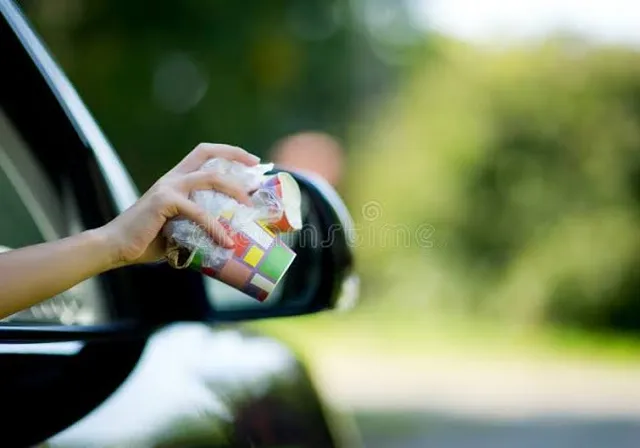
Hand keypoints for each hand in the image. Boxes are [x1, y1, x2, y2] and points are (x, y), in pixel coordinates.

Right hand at [98, 143, 259, 266]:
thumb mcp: (177, 228)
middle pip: (208, 155)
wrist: (115, 247)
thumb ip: (197, 225)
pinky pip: (199, 212)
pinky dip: (216, 227)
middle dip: (236, 159)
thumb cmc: (145, 240)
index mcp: (175, 180)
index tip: (252, 161)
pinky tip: (226, 242)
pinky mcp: (164, 203)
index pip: (203, 153)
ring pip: (209, 178)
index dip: (228, 152)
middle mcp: (172, 178)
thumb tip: (225, 238)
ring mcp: (168, 188)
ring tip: (249, 209)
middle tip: (257, 177)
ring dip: (234, 191)